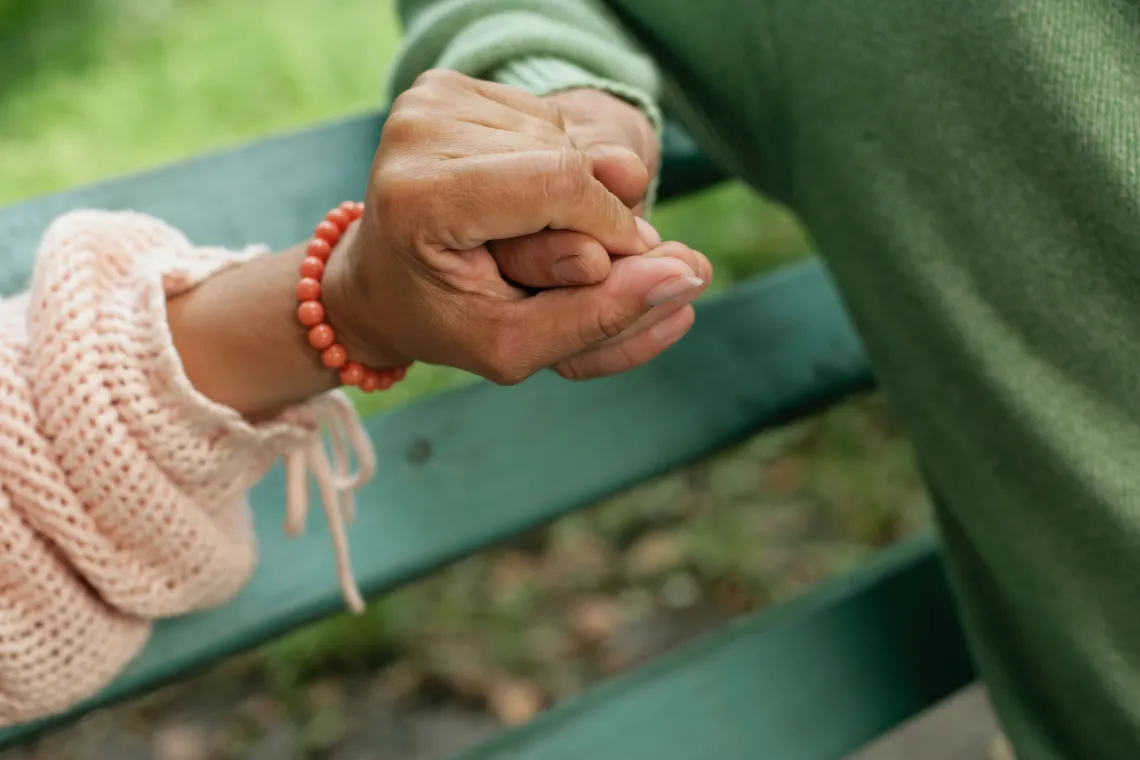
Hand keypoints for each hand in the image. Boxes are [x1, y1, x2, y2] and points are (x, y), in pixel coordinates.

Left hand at [323, 70, 706, 384]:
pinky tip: (518, 205)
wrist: (378, 281)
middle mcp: (421, 128)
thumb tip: (686, 276)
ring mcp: (431, 97)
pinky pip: (547, 124)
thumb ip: (600, 316)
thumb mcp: (515, 347)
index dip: (610, 229)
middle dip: (588, 220)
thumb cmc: (444, 321)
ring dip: (571, 195)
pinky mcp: (447, 85)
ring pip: (565, 140)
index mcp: (420, 197)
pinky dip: (553, 170)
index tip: (617, 271)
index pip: (560, 184)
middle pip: (566, 161)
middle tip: (557, 265)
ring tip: (527, 237)